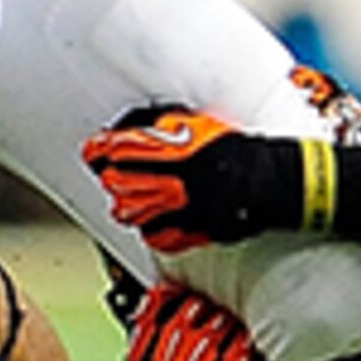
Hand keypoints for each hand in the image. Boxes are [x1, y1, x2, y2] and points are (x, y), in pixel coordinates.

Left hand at [83, 109, 301, 252]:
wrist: (264, 181)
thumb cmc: (235, 152)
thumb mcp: (196, 125)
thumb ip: (163, 127)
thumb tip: (137, 128)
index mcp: (170, 150)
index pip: (117, 149)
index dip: (101, 148)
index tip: (96, 149)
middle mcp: (168, 182)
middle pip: (115, 182)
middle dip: (113, 175)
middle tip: (117, 170)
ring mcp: (174, 210)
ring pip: (127, 213)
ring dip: (125, 202)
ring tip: (133, 194)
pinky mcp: (184, 233)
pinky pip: (151, 235)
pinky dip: (148, 226)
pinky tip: (154, 216)